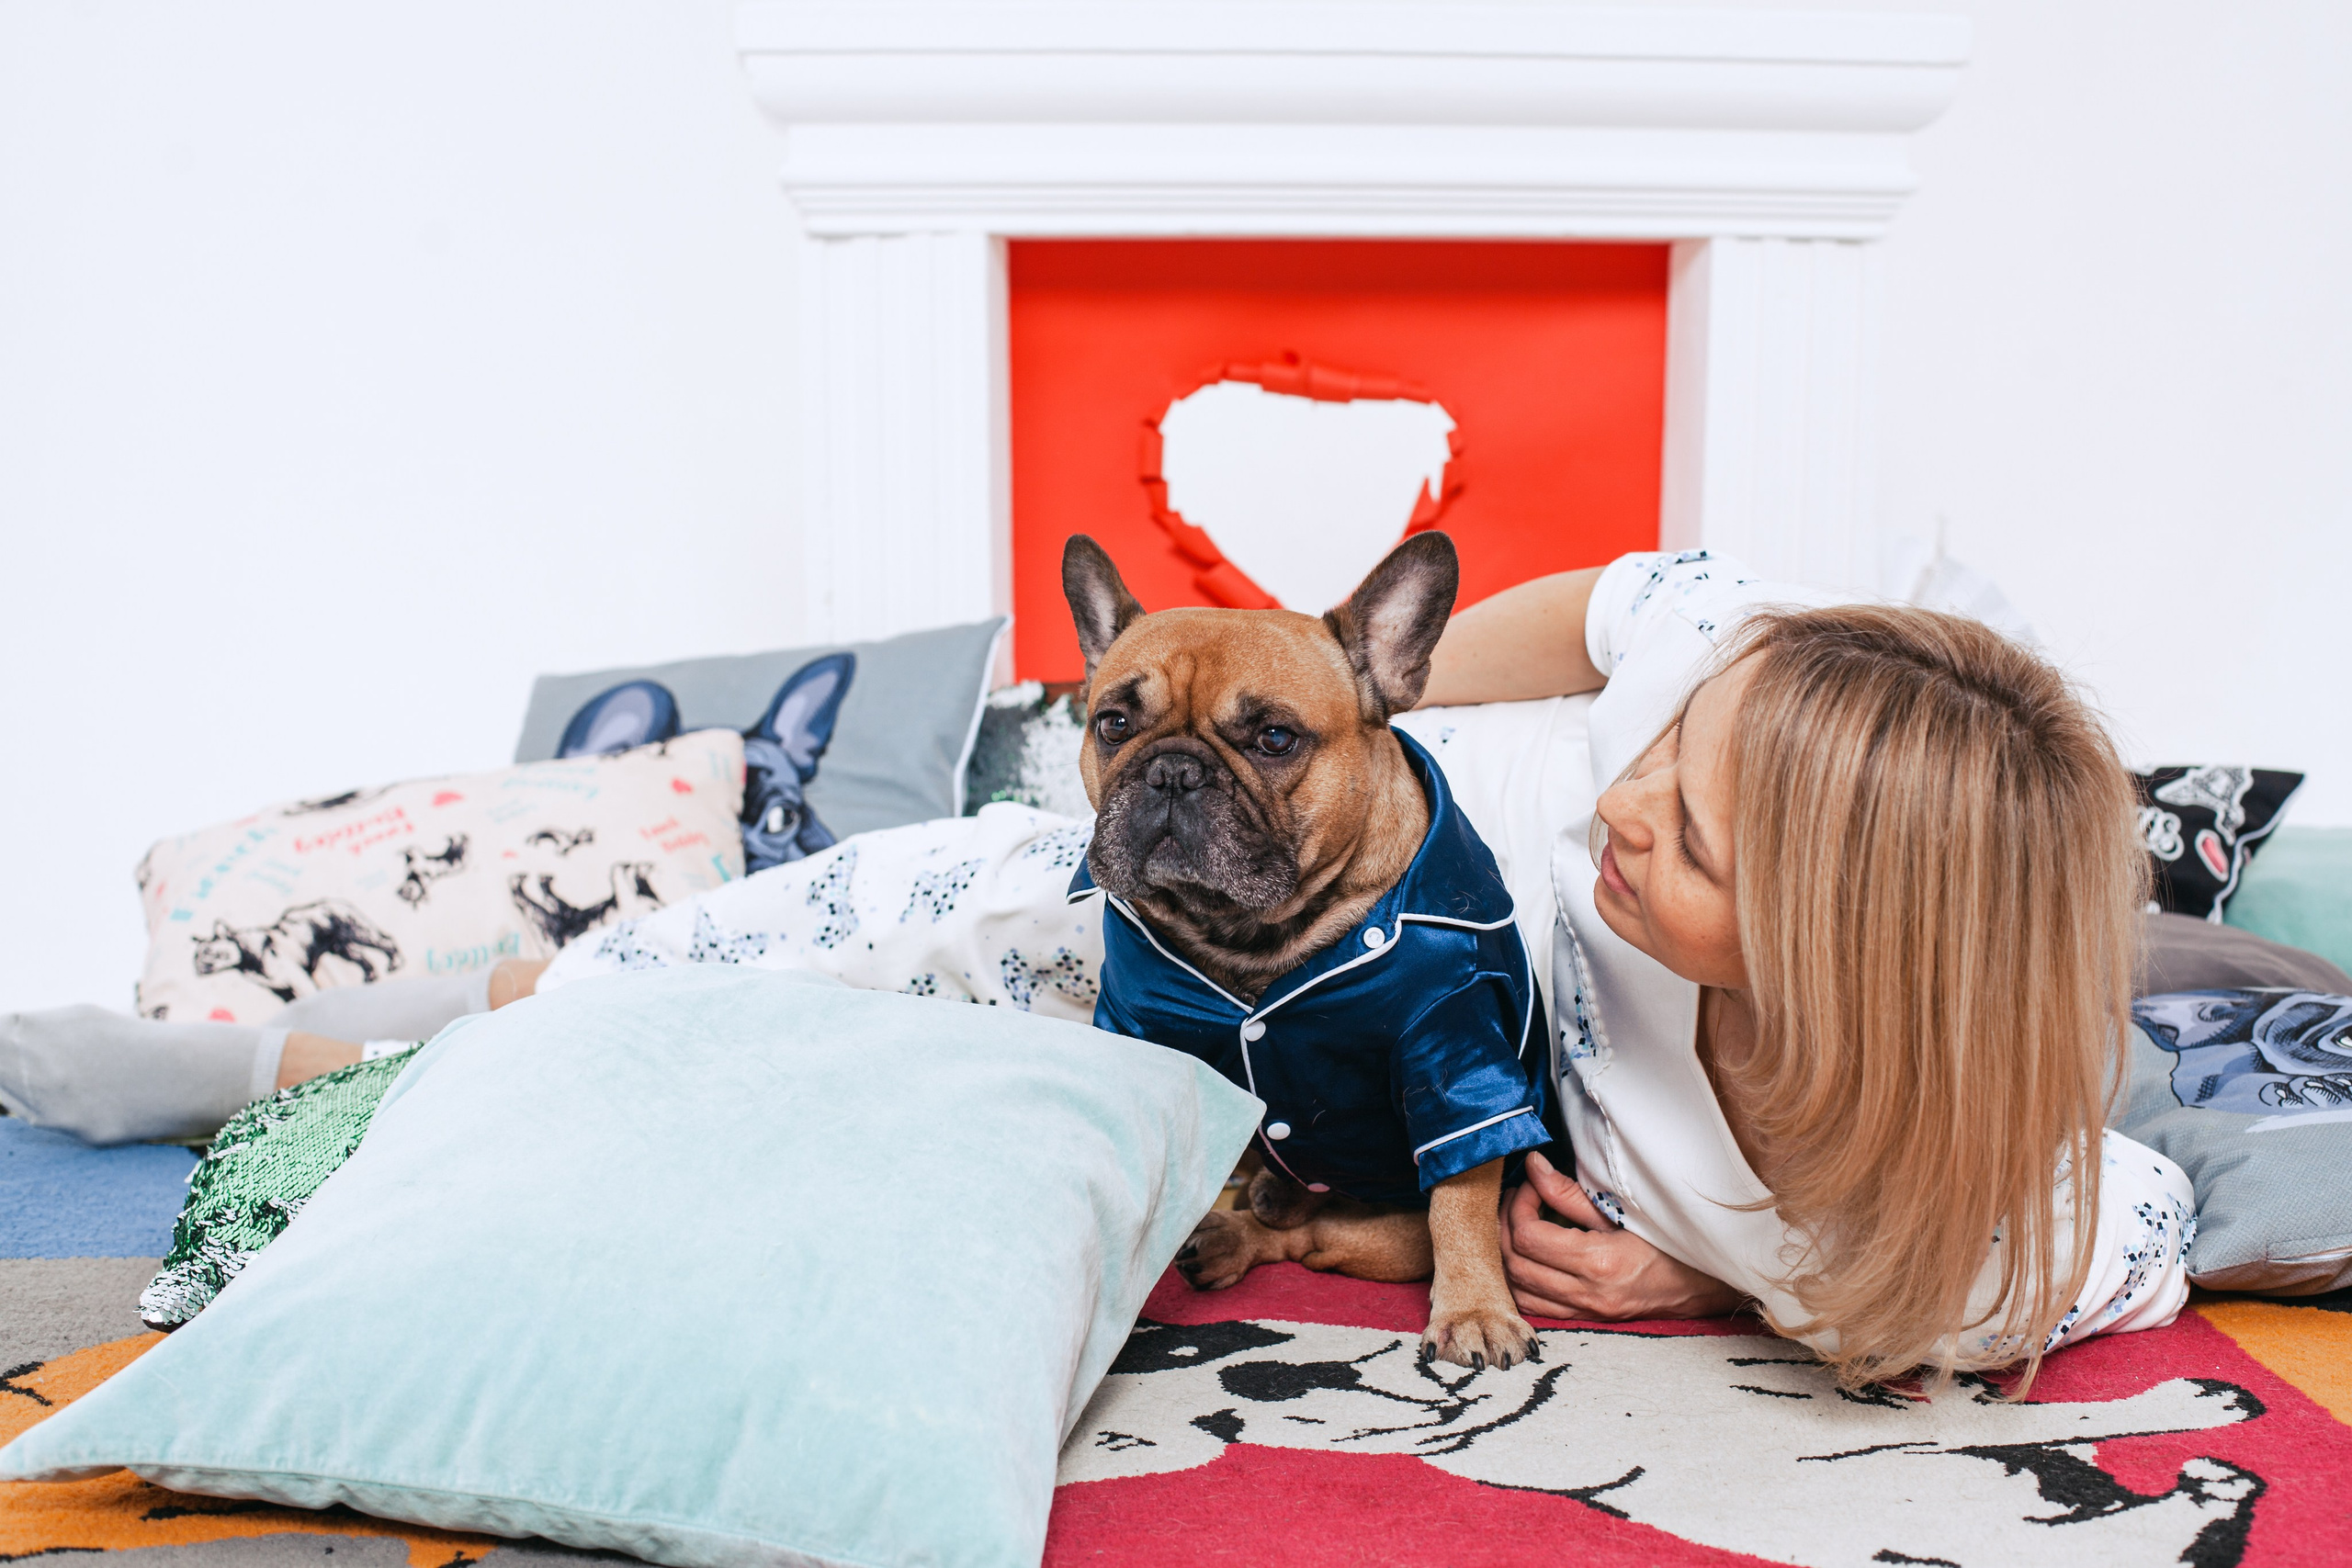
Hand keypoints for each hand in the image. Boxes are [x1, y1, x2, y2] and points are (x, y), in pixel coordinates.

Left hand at [1501, 1150, 1745, 1320]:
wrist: (1708, 1283)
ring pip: (1519, 1290)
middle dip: (1504, 1226)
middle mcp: (1588, 1295)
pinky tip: (1528, 1256)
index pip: (1528, 1236)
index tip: (1530, 1183)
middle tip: (1516, 1199)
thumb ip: (1571, 1192)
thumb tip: (1533, 1166)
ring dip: (1507, 1256)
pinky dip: (1522, 1281)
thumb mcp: (1623, 1210)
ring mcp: (1587, 1312)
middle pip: (1515, 1264)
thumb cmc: (1670, 1241)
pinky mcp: (1588, 1319)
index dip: (1519, 1204)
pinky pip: (1536, 1307)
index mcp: (1599, 1264)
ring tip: (1517, 1223)